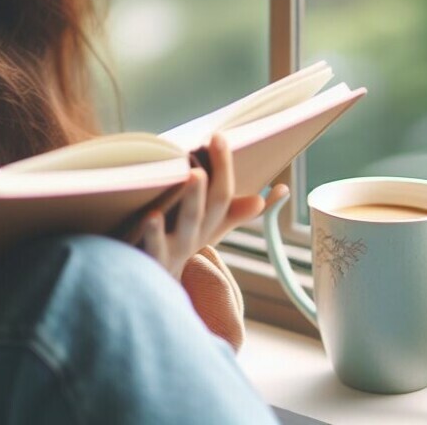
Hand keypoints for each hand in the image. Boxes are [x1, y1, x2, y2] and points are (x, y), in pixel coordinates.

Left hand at [124, 133, 288, 279]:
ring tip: (195, 174)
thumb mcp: (210, 230)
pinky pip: (154, 249)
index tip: (219, 136)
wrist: (154, 292)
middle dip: (213, 178)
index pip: (222, 196)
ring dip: (192, 200)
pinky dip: (152, 232)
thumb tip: (276, 192)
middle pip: (209, 209)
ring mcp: (174, 251)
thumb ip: (235, 211)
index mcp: (207, 226)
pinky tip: (150, 214)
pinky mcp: (152, 263)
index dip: (224, 166)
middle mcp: (194, 238)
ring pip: (186, 226)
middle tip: (213, 144)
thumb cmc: (180, 248)